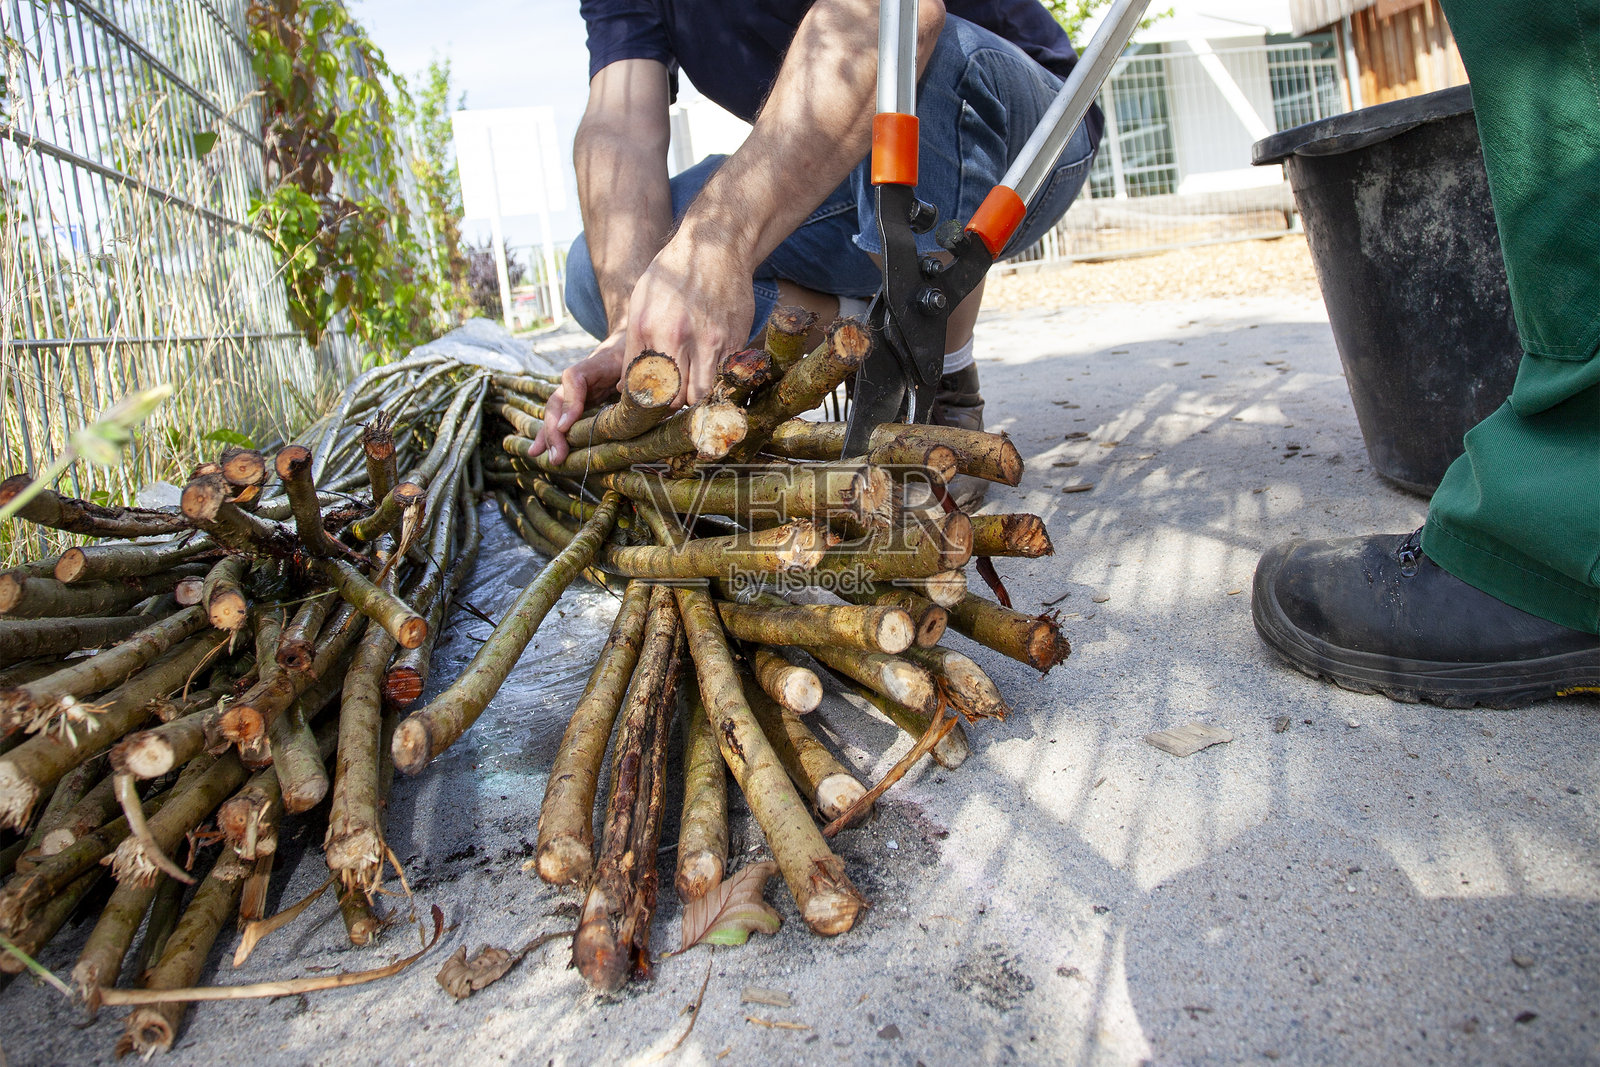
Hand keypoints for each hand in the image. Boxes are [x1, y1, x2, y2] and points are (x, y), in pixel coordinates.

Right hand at [528, 332, 626, 462]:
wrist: (622, 347)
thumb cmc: (629, 355)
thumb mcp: (632, 362)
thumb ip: (629, 376)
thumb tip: (621, 390)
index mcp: (590, 365)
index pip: (573, 381)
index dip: (569, 404)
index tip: (564, 426)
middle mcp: (574, 380)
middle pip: (557, 402)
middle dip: (554, 431)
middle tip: (558, 455)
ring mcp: (571, 392)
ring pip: (554, 414)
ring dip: (549, 437)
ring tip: (547, 458)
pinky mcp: (574, 404)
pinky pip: (559, 420)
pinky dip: (549, 436)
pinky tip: (537, 451)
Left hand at [624, 238, 753, 404]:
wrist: (715, 245)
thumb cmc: (672, 275)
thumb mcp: (640, 304)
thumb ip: (631, 348)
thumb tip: (624, 387)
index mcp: (653, 329)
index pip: (648, 388)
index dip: (648, 403)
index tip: (650, 402)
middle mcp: (683, 337)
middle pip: (677, 399)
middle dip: (672, 404)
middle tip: (670, 398)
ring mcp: (713, 341)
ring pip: (703, 395)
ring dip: (695, 398)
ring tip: (690, 388)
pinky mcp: (736, 340)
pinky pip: (724, 378)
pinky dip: (716, 382)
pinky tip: (709, 371)